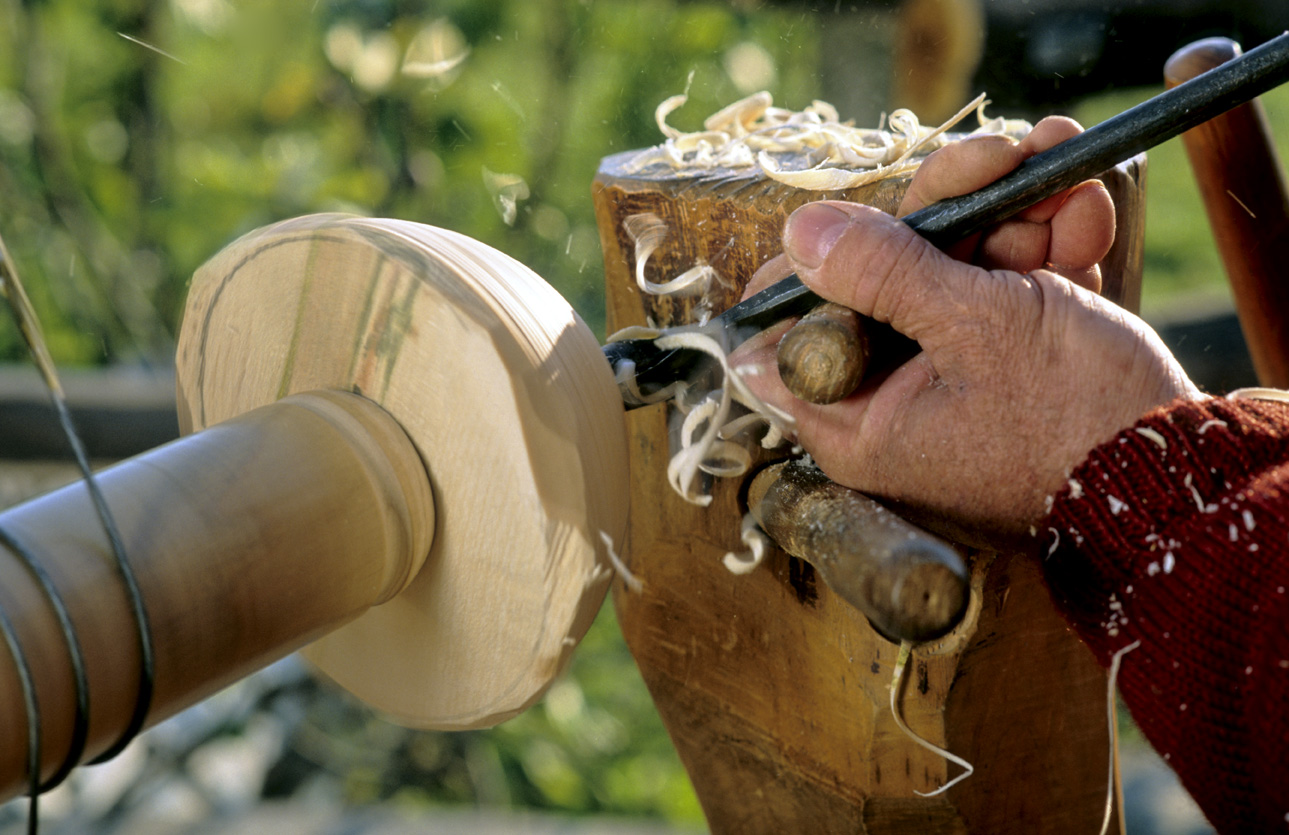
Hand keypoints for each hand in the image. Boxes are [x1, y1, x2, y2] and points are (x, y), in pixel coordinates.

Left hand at [739, 117, 1203, 546]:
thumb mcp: (972, 327)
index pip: (783, 336)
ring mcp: (949, 376)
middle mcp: (890, 401)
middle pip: (877, 282)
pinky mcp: (1004, 359)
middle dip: (946, 211)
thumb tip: (801, 229)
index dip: (811, 267)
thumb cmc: (1075, 417)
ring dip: (1012, 213)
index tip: (861, 217)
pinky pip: (1002, 289)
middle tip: (997, 158)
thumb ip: (882, 273)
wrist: (1182, 471)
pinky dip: (1045, 247)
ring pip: (950, 268)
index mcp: (856, 420)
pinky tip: (1086, 214)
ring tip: (1064, 175)